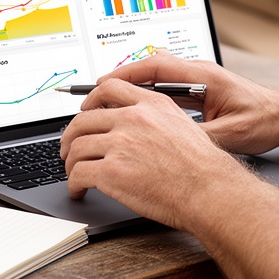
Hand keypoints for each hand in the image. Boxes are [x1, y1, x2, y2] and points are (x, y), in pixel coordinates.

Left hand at [59, 78, 253, 229]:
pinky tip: (79, 191)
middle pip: (83, 120)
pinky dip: (74, 184)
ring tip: (73, 174)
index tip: (83, 112)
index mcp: (151, 105)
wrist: (209, 190)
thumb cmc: (202, 167)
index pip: (108, 88)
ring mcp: (121, 144)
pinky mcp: (112, 171)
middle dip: (70, 137)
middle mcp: (134, 119)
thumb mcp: (182, 126)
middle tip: (69, 149)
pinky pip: (79, 174)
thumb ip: (155, 118)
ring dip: (70, 163)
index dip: (89, 100)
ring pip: (76, 147)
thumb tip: (133, 124)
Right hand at [96, 51, 278, 153]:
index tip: (103, 85)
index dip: (126, 74)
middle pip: (149, 68)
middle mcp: (197, 72)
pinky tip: (131, 112)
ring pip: (154, 78)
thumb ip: (199, 137)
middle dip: (119, 81)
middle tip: (92, 98)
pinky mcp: (198, 90)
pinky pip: (164, 87)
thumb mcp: (231, 135)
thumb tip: (171, 143)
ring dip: (130, 88)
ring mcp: (197, 79)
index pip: (157, 66)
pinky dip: (144, 95)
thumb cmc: (263, 121)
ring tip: (104, 106)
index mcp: (204, 76)